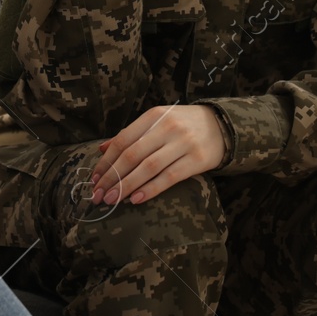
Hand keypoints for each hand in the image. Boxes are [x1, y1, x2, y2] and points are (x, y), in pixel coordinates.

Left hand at [89, 105, 224, 204]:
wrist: (222, 126)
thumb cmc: (182, 125)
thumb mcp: (157, 121)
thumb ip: (131, 134)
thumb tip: (102, 150)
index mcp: (153, 116)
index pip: (123, 140)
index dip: (106, 161)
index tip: (94, 178)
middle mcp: (167, 127)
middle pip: (132, 155)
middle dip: (112, 177)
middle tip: (98, 194)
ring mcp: (183, 143)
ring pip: (148, 168)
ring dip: (126, 186)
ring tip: (112, 199)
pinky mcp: (197, 160)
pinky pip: (169, 177)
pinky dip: (150, 189)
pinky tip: (136, 199)